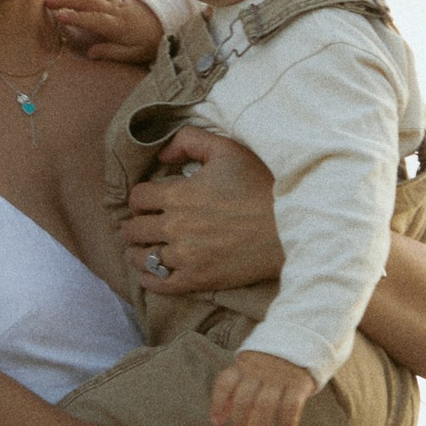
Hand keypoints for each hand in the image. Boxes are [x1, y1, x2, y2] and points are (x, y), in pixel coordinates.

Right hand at [44, 0, 165, 65]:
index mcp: (119, 25)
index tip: (59, 17)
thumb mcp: (134, 54)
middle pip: (90, 0)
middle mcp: (117, 9)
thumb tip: (90, 53)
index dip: (76, 17)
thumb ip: (112, 52)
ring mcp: (118, 0)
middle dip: (68, 0)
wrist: (169, 24)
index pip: (94, 19)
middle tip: (48, 3)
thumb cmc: (150, 42)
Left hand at [117, 128, 282, 292]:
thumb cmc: (261, 184)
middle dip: (135, 225)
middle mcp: (175, 226)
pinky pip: (159, 284)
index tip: (147, 202)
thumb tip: (162, 155)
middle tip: (141, 226)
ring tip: (142, 250)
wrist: (291, 226)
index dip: (139, 198)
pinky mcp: (198, 279)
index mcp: (178, 194)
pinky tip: (149, 274)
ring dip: (137, 252)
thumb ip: (188, 141)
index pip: (137, 198)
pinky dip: (148, 279)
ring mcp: (185, 256)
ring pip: (142, 258)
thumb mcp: (226, 149)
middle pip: (134, 229)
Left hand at [211, 347, 316, 425]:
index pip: (225, 383)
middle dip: (240, 421)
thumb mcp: (251, 368)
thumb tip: (218, 416)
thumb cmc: (272, 363)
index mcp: (244, 366)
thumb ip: (236, 388)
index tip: (217, 422)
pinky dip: (287, 421)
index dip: (219, 403)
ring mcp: (279, 376)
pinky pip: (291, 404)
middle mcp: (259, 371)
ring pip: (265, 404)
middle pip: (244, 399)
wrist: (306, 338)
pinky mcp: (299, 382)